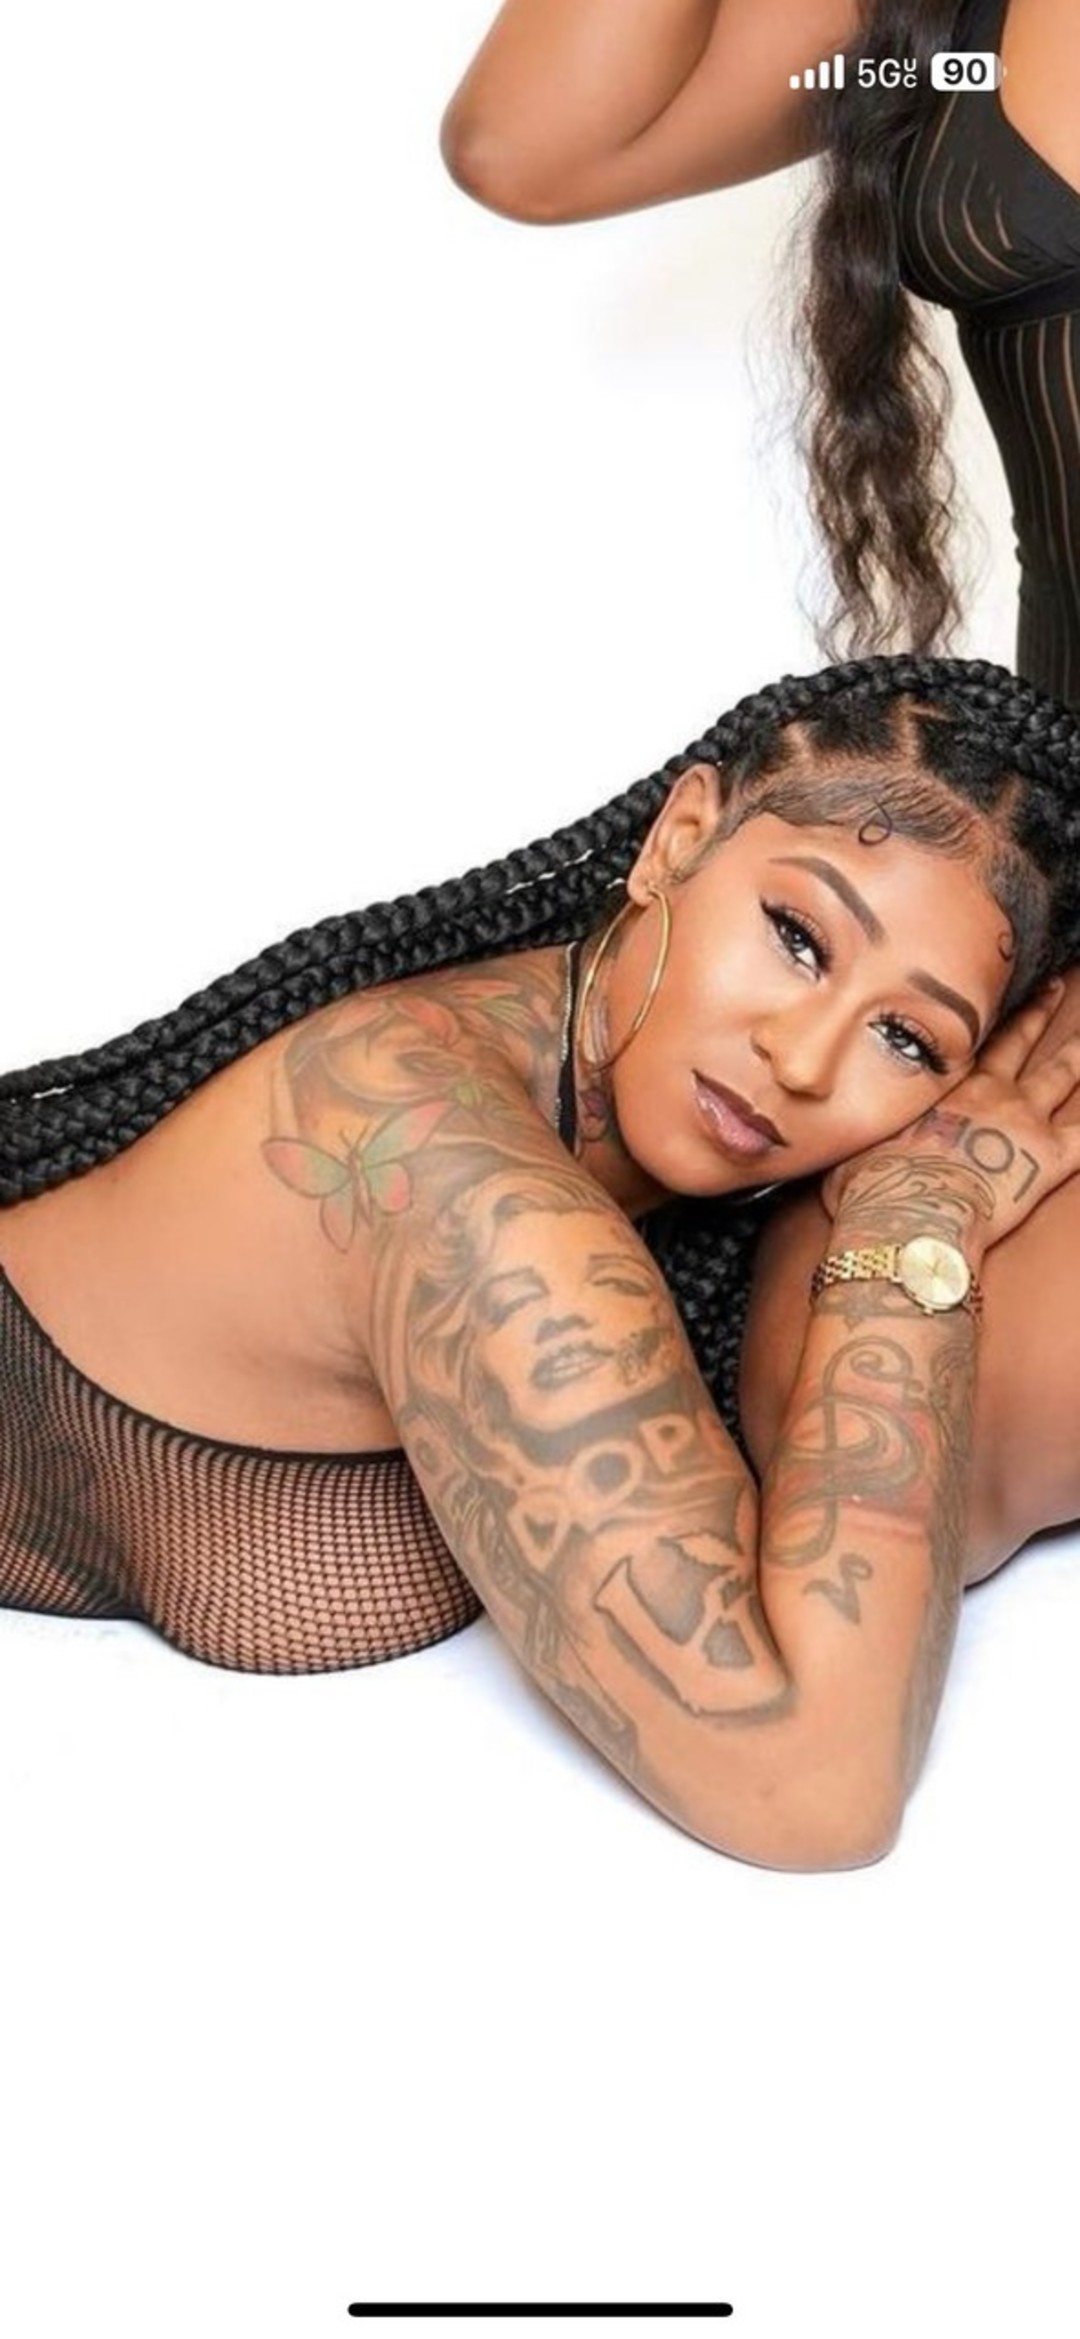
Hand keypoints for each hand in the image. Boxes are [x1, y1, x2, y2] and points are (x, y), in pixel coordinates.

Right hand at [822, 982, 1079, 1260]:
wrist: (907, 1213)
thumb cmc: (871, 1188)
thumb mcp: (855, 1150)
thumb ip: (866, 1138)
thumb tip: (836, 1138)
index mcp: (941, 1087)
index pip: (967, 1042)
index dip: (981, 1019)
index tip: (988, 996)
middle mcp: (987, 1092)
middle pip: (1019, 1042)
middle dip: (1037, 1011)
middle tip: (1054, 984)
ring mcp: (1024, 1121)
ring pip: (1062, 1074)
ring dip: (1079, 1052)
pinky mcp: (1049, 1159)